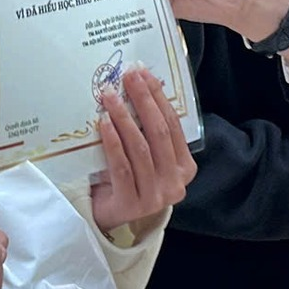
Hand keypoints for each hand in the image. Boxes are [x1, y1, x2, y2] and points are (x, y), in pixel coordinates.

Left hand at [91, 68, 197, 230]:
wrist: (109, 216)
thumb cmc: (129, 178)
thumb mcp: (146, 155)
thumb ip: (149, 130)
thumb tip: (138, 85)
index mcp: (185, 168)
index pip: (173, 125)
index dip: (158, 96)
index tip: (142, 73)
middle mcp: (175, 183)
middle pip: (159, 133)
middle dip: (143, 100)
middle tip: (127, 77)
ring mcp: (155, 197)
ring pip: (140, 148)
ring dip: (124, 117)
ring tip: (109, 96)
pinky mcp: (132, 205)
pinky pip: (122, 166)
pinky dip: (113, 141)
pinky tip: (104, 122)